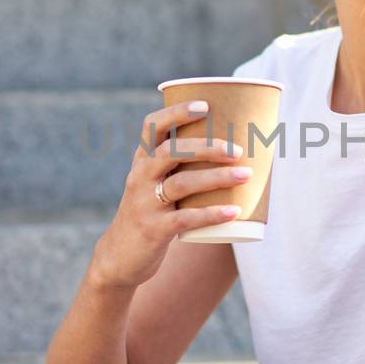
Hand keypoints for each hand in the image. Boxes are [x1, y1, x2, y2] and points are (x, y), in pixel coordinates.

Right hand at [90, 99, 251, 290]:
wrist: (118, 258)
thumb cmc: (151, 214)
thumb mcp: (156, 186)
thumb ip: (183, 169)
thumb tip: (237, 153)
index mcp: (142, 161)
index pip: (152, 126)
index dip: (177, 112)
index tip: (206, 105)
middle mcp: (140, 177)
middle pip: (172, 151)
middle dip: (207, 146)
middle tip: (239, 149)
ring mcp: (145, 203)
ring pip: (182, 183)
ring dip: (217, 177)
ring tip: (246, 175)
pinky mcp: (153, 230)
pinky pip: (185, 218)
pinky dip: (212, 214)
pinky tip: (234, 211)